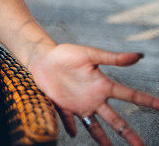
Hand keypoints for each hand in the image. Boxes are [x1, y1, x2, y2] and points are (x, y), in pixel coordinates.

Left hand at [30, 43, 158, 144]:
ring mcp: (79, 104)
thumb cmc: (67, 53)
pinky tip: (73, 134)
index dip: (147, 101)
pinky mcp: (63, 107)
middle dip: (128, 134)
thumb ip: (112, 58)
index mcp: (103, 85)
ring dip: (103, 140)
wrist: (43, 57)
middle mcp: (94, 98)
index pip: (129, 95)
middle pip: (115, 120)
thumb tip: (138, 55)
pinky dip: (71, 127)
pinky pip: (68, 120)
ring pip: (95, 126)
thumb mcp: (90, 54)